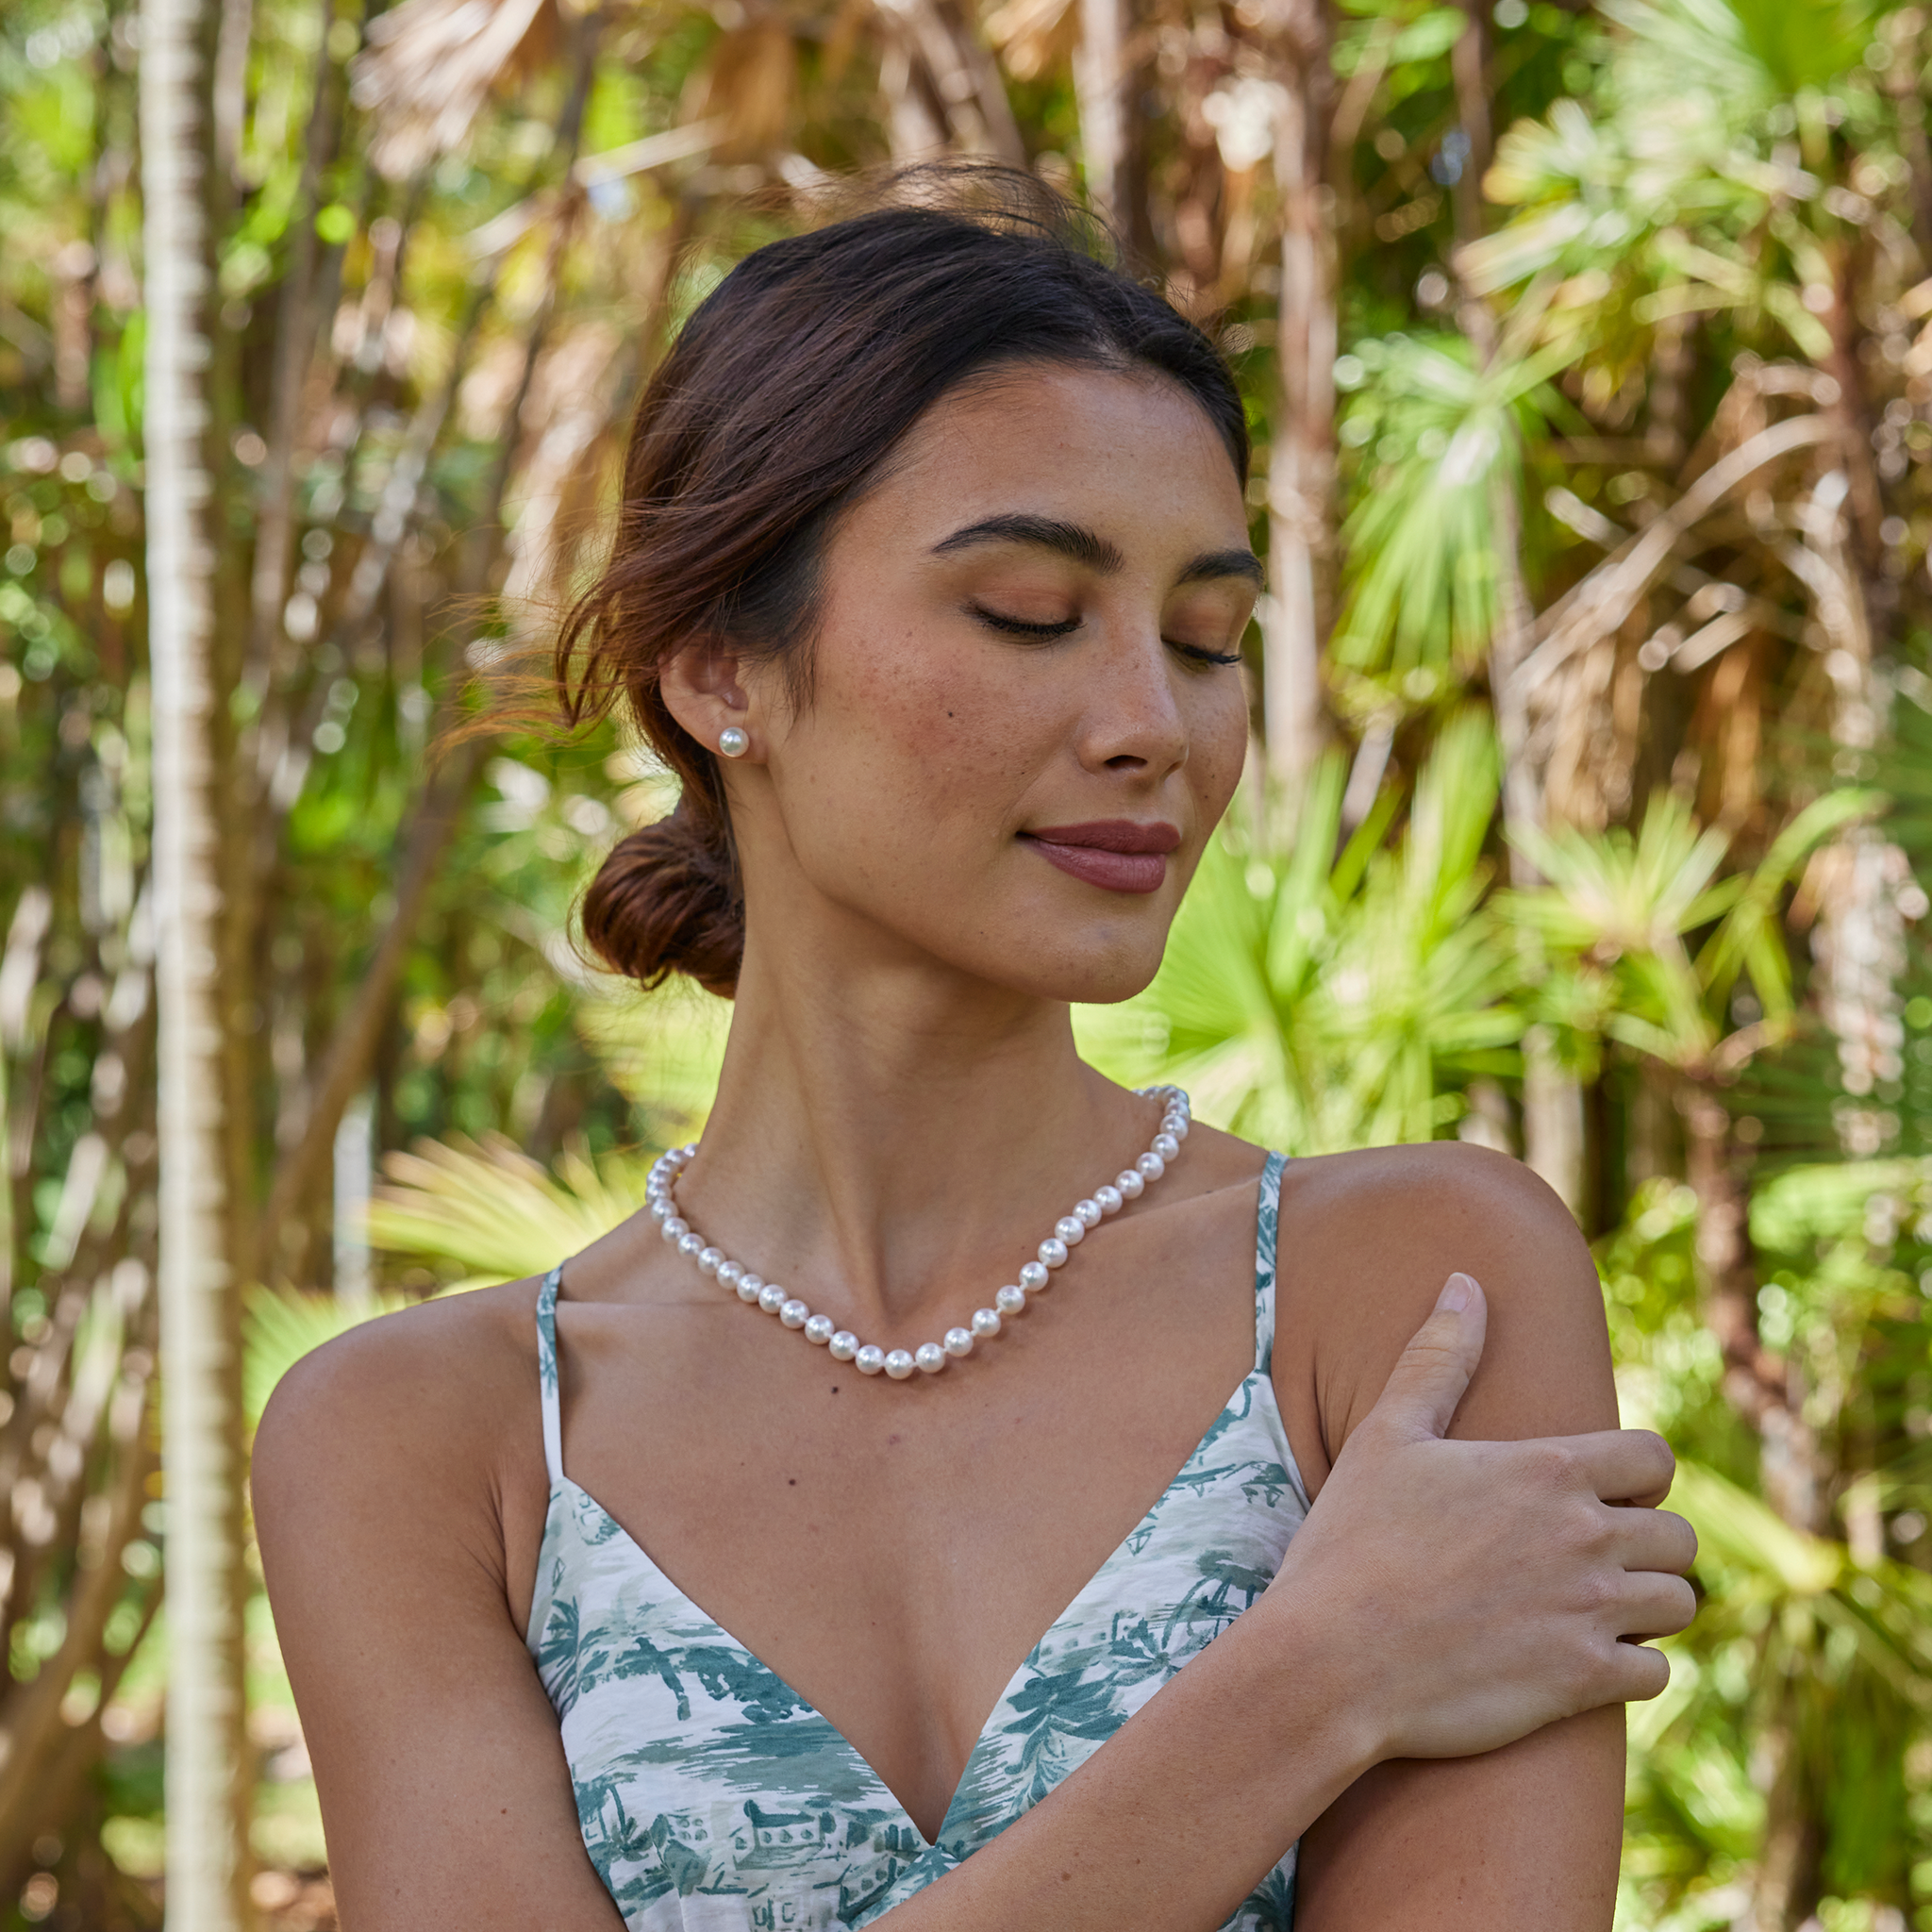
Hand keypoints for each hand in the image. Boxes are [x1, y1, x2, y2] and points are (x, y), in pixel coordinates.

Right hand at [1268, 1272, 1695, 1763]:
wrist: (1332, 1658)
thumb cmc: (1352, 1542)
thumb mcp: (1387, 1436)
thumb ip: (1438, 1358)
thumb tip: (1465, 1283)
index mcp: (1547, 1469)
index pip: (1654, 1459)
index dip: (1637, 1476)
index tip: (1602, 1493)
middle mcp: (1584, 1536)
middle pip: (1679, 1537)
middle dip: (1646, 1545)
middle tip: (1593, 1558)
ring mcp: (1589, 1611)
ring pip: (1678, 1604)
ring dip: (1645, 1606)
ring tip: (1595, 1609)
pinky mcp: (1583, 1680)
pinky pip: (1658, 1674)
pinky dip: (1632, 1670)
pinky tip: (1584, 1662)